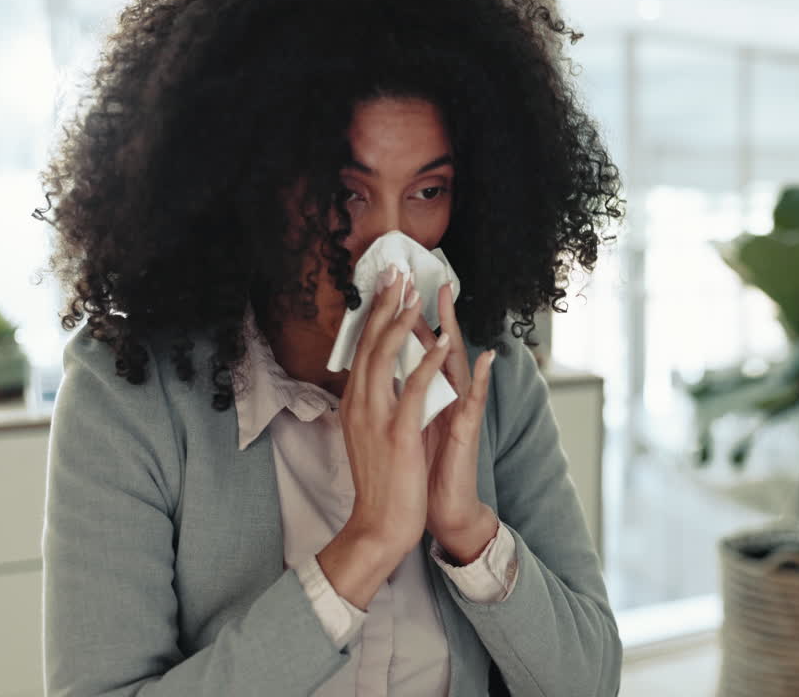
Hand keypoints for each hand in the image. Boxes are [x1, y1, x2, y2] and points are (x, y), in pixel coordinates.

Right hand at [318, 268, 451, 606]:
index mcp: (356, 403)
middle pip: (370, 342)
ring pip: (386, 357)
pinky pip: (414, 389)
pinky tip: (441, 340)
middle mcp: (360, 404)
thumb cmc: (382, 484)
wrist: (379, 526)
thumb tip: (374, 381)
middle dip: (385, 304)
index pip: (362, 347)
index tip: (385, 284)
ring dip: (402, 320)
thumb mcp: (369, 437)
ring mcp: (377, 417)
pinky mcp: (398, 433)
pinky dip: (428, 362)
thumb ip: (371, 406)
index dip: (374, 313)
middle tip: (395, 271)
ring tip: (414, 291)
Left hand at [414, 283, 497, 564]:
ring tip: (449, 300)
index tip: (398, 291)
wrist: (437, 511)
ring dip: (453, 330)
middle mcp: (445, 397)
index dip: (407, 320)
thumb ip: (404, 399)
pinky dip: (479, 379)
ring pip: (455, 363)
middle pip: (438, 345)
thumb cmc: (421, 470)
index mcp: (426, 395)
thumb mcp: (405, 427)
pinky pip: (474, 400)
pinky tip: (484, 358)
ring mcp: (458, 411)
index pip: (416, 350)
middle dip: (433, 311)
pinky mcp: (466, 431)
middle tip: (428, 276)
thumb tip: (387, 376)